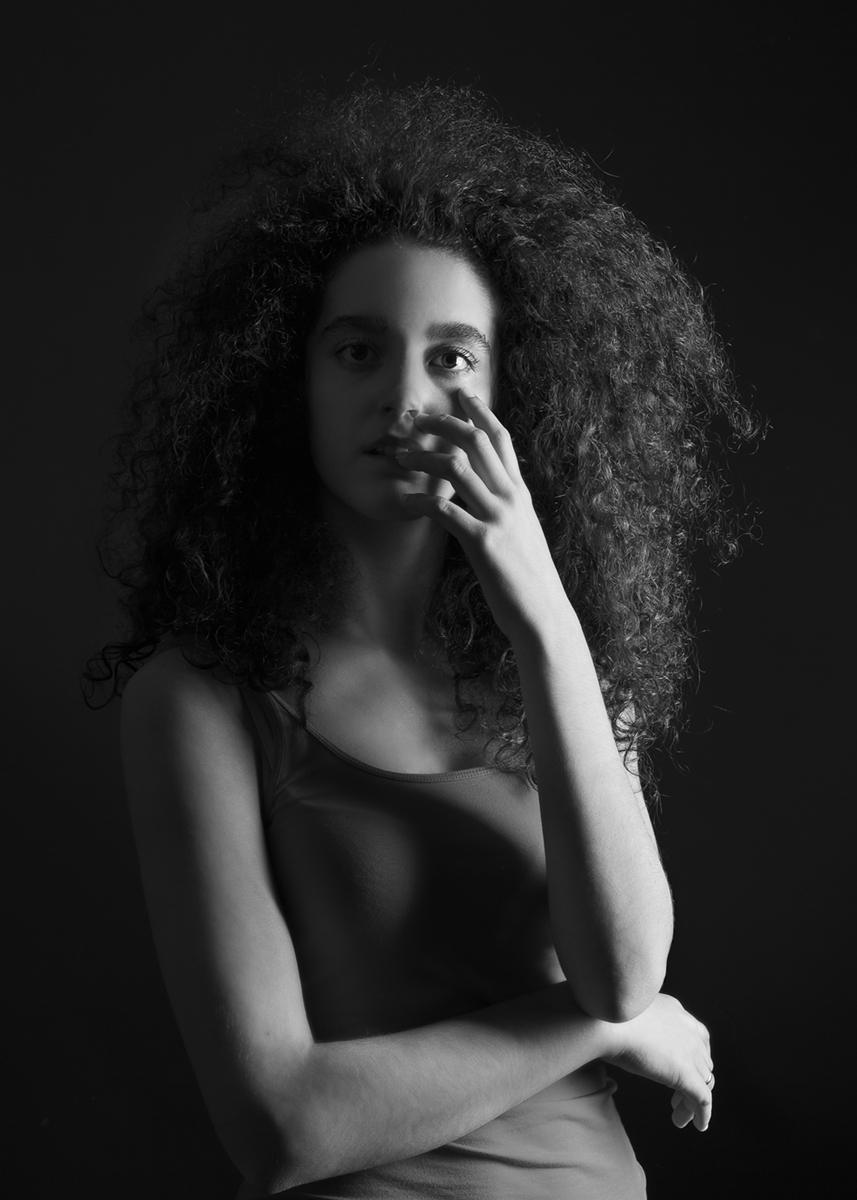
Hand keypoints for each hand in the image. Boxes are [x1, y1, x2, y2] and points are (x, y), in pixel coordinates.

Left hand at [399, 390, 568, 641]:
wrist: (543, 613)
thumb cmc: (529, 578)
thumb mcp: (523, 532)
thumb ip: (507, 509)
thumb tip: (489, 495)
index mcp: (520, 494)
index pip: (501, 439)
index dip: (480, 412)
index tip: (460, 394)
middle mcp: (511, 498)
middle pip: (477, 441)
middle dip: (443, 423)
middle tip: (415, 419)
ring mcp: (498, 518)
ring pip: (458, 467)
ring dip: (424, 456)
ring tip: (401, 455)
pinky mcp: (482, 542)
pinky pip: (445, 510)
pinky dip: (421, 500)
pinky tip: (406, 501)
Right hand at [602, 993, 713, 1130]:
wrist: (605, 1021)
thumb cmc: (605, 1017)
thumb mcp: (628, 1016)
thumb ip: (636, 1025)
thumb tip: (622, 1034)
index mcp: (675, 1012)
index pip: (697, 1037)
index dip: (692, 1057)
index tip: (678, 1069)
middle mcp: (688, 1030)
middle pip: (702, 1061)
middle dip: (694, 1079)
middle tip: (676, 1096)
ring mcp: (690, 1052)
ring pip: (704, 1082)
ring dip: (692, 1100)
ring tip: (678, 1114)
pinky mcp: (685, 1074)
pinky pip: (703, 1100)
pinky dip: (703, 1114)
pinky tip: (698, 1126)